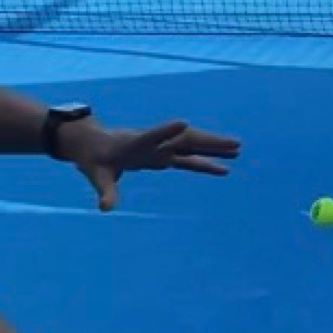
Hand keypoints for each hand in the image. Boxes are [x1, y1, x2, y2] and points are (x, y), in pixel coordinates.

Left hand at [67, 116, 240, 212]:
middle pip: (184, 139)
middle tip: (233, 144)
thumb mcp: (97, 176)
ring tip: (238, 149)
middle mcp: (153, 143)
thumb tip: (105, 209)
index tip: (182, 123)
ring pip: (191, 145)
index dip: (165, 132)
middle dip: (207, 141)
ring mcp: (160, 147)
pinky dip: (205, 162)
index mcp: (135, 145)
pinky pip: (188, 158)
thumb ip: (105, 191)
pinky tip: (223, 169)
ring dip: (213, 147)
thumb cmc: (94, 160)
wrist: (94, 144)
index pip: (151, 137)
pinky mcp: (164, 155)